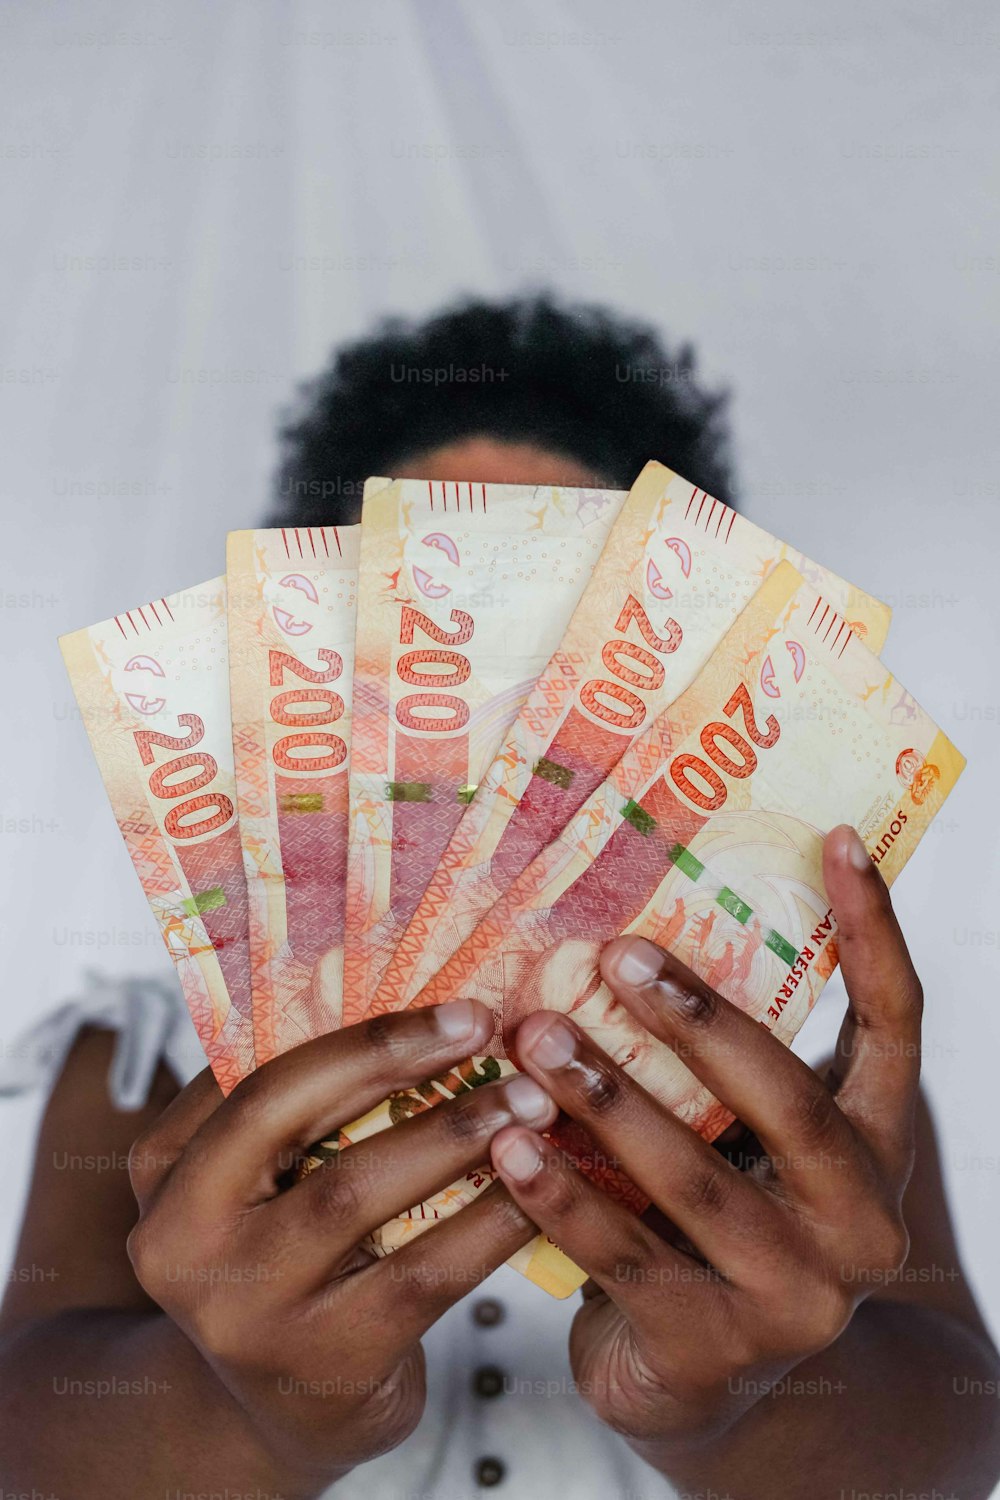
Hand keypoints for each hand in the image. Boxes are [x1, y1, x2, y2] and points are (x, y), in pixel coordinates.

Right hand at [127, 999, 554, 1484]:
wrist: (287, 1411)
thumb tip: (412, 995)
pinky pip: (421, 1273)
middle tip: (490, 1029)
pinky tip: (538, 1190)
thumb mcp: (259, 1184)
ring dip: (454, 1132)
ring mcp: (246, 1307)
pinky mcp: (321, 1362)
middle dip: (395, 1059)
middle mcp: (181, 1238)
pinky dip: (488, 1222)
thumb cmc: (290, 1261)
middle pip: (287, 1115)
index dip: (360, 1034)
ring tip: (530, 1101)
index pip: (258, 1072)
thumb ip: (300, 1106)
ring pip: (355, 1190)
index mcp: (164, 1168)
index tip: (453, 1005)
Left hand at [489, 825, 920, 1453]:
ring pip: (698, 1182)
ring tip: (535, 1037)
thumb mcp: (751, 1147)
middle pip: (789, 1101)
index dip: (873, 931)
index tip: (839, 840)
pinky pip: (626, 1258)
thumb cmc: (717, 1228)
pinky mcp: (712, 1347)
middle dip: (699, 1022)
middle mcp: (858, 1223)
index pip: (898, 1024)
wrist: (713, 1386)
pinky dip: (560, 1196)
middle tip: (617, 955)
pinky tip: (506, 1145)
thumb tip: (638, 929)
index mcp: (875, 1149)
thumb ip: (727, 1068)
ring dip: (610, 1101)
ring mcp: (794, 1296)